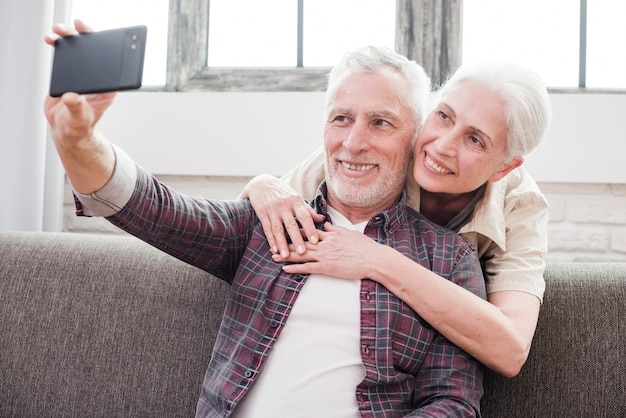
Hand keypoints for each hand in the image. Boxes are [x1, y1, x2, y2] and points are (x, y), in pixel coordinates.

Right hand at [43, 19, 117, 193]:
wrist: (66, 128)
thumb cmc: (79, 125)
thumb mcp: (80, 118)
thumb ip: (77, 107)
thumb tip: (71, 97)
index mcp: (107, 88)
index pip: (112, 64)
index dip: (107, 49)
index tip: (99, 38)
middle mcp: (97, 78)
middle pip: (95, 52)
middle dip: (87, 37)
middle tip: (78, 27)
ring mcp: (83, 75)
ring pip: (80, 51)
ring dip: (71, 38)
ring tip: (59, 31)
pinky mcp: (69, 73)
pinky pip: (66, 56)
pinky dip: (59, 46)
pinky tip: (52, 40)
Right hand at [242, 174, 324, 256]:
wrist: (261, 183)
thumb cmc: (283, 192)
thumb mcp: (296, 198)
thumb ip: (308, 210)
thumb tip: (322, 219)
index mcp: (295, 201)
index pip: (305, 216)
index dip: (310, 229)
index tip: (316, 241)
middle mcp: (284, 206)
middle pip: (291, 225)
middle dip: (297, 240)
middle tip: (303, 253)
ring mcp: (272, 210)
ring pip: (278, 229)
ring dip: (282, 244)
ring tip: (286, 256)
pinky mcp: (262, 214)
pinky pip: (267, 229)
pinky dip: (271, 240)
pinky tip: (274, 250)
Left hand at [273, 223, 381, 279]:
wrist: (373, 259)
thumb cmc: (365, 247)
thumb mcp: (349, 233)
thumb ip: (335, 229)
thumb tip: (326, 225)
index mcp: (331, 235)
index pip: (310, 230)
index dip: (296, 230)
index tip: (286, 228)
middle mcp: (325, 244)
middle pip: (301, 242)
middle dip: (286, 242)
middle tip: (273, 242)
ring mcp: (325, 255)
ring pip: (301, 254)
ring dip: (286, 255)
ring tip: (274, 256)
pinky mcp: (327, 267)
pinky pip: (308, 268)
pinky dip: (296, 268)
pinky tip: (285, 269)